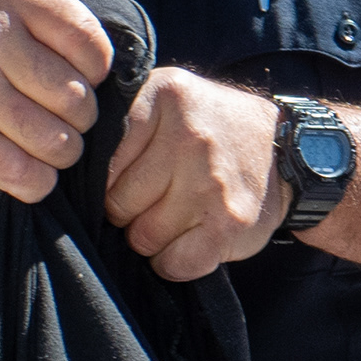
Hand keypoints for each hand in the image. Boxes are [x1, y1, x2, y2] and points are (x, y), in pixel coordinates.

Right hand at [0, 0, 109, 199]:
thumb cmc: (9, 65)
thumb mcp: (40, 26)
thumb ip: (81, 35)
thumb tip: (129, 76)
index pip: (92, 46)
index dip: (97, 71)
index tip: (78, 74)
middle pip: (76, 98)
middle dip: (82, 117)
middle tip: (59, 113)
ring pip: (58, 142)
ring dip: (62, 151)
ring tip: (43, 137)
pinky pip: (30, 176)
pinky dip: (38, 180)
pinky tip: (24, 162)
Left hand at [105, 68, 294, 277]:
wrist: (295, 153)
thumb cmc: (216, 130)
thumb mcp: (171, 97)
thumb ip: (123, 116)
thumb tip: (65, 165)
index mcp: (166, 96)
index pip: (100, 159)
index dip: (109, 178)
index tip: (130, 177)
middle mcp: (190, 137)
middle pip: (117, 202)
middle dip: (127, 212)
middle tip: (155, 202)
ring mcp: (212, 183)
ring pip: (142, 237)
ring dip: (152, 238)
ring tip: (175, 218)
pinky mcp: (230, 223)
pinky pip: (174, 264)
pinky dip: (174, 262)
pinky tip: (189, 241)